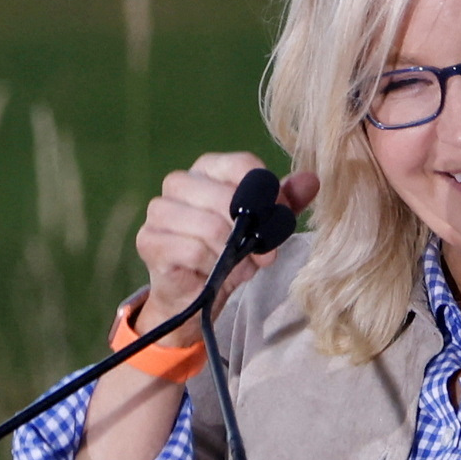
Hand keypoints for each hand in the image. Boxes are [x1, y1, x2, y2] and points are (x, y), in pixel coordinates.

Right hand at [136, 152, 320, 326]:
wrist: (199, 295)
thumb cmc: (230, 252)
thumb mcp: (265, 226)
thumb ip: (286, 202)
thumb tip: (312, 180)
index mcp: (208, 168)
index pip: (242, 165)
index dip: (268, 195)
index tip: (276, 218)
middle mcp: (178, 182)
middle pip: (226, 196)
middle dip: (251, 229)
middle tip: (261, 251)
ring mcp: (159, 210)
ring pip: (210, 225)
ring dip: (231, 251)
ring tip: (237, 264)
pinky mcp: (149, 240)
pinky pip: (193, 249)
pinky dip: (212, 265)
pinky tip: (214, 272)